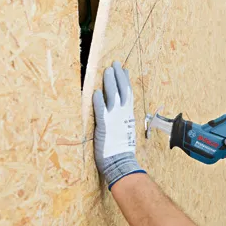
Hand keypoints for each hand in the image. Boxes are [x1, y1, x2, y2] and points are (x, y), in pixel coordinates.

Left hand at [93, 62, 145, 188]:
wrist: (121, 162)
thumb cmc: (122, 150)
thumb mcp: (126, 131)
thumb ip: (123, 120)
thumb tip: (122, 113)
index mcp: (128, 115)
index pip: (129, 93)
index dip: (126, 80)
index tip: (124, 69)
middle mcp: (123, 114)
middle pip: (122, 91)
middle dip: (118, 76)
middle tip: (115, 63)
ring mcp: (114, 119)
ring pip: (113, 96)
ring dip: (110, 83)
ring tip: (107, 70)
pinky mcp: (104, 126)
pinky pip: (101, 110)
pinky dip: (99, 101)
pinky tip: (96, 92)